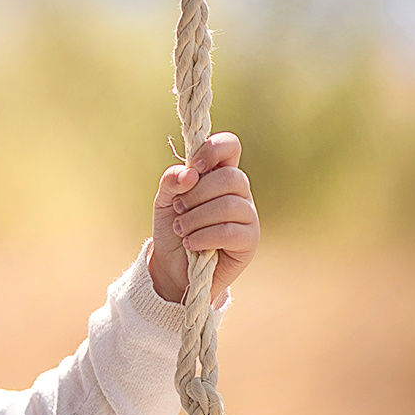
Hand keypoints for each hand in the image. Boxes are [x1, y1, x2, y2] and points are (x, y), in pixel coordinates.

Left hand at [149, 132, 258, 304]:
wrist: (173, 268)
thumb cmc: (174, 229)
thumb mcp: (164, 202)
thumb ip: (171, 182)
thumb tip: (189, 174)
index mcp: (219, 174)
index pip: (230, 146)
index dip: (213, 150)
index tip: (194, 168)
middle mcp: (239, 191)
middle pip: (229, 177)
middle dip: (196, 194)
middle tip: (178, 209)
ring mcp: (247, 215)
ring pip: (227, 206)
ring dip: (195, 219)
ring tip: (181, 230)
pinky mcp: (249, 240)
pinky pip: (229, 232)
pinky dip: (203, 237)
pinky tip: (191, 244)